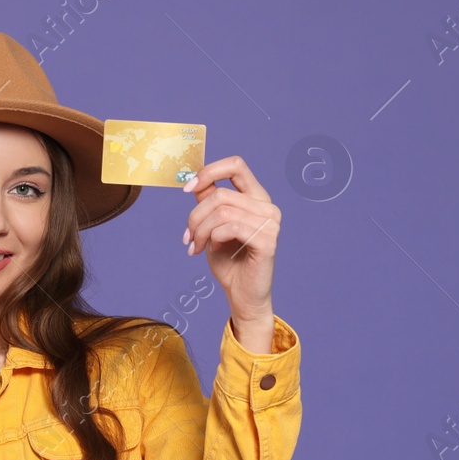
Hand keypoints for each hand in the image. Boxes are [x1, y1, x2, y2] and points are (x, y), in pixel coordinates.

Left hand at [181, 155, 279, 322]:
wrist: (242, 295)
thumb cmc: (229, 261)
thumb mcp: (212, 226)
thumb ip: (208, 201)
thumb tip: (194, 180)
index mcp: (256, 198)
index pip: (236, 165)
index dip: (208, 171)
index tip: (187, 188)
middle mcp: (267, 206)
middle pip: (220, 194)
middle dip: (195, 216)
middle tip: (187, 237)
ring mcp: (271, 223)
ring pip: (221, 211)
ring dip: (200, 230)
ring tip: (195, 246)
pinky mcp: (267, 240)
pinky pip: (230, 228)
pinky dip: (213, 238)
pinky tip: (213, 249)